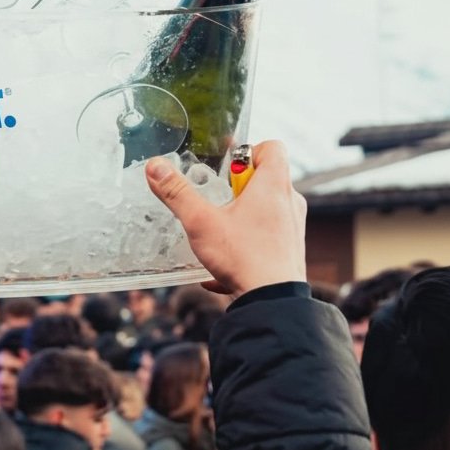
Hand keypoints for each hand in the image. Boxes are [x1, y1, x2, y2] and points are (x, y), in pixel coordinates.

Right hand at [145, 140, 306, 298]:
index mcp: (273, 185)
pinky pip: (267, 236)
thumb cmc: (243, 257)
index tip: (227, 169)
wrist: (271, 303)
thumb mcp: (201, 221)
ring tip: (220, 232)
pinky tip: (224, 265)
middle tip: (219, 202)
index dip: (248, 151)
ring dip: (243, 214)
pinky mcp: (291, 250)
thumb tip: (156, 168)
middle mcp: (290, 202)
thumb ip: (177, 192)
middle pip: (267, 177)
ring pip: (268, 207)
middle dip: (239, 187)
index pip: (273, 147)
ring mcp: (293, 227)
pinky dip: (248, 241)